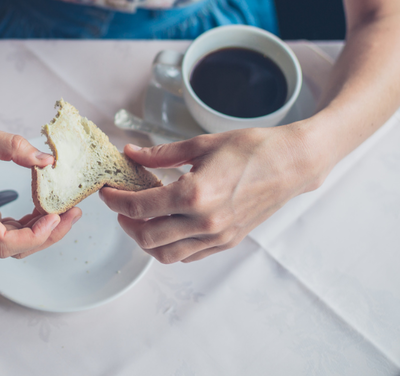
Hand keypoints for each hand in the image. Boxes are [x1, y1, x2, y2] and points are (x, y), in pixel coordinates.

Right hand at [0, 118, 80, 258]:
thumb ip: (13, 147)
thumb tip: (47, 160)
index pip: (4, 243)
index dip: (35, 237)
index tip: (56, 217)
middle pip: (12, 248)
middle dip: (47, 235)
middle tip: (73, 214)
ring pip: (10, 243)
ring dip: (39, 232)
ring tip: (64, 211)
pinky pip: (4, 232)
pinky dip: (26, 225)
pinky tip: (43, 208)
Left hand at [99, 126, 323, 262]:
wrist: (291, 163)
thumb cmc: (251, 148)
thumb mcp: (201, 144)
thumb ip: (161, 154)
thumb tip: (131, 153)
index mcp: (194, 194)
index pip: (140, 207)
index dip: (116, 201)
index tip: (107, 192)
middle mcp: (204, 222)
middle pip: (147, 237)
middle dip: (126, 222)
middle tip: (120, 205)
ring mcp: (217, 236)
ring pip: (166, 254)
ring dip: (144, 240)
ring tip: (139, 220)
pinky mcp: (228, 242)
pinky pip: (189, 256)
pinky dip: (169, 247)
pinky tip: (165, 227)